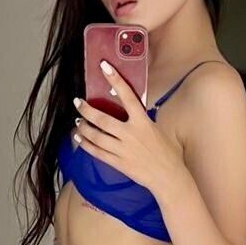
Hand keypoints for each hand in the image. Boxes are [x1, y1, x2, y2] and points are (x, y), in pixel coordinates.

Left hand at [71, 59, 185, 195]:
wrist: (168, 177)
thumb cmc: (166, 153)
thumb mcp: (156, 130)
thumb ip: (141, 119)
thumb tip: (130, 110)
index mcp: (143, 122)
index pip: (127, 96)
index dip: (115, 80)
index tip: (104, 67)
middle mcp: (131, 134)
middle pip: (102, 119)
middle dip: (86, 109)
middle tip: (77, 102)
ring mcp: (123, 150)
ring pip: (96, 136)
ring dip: (84, 127)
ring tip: (78, 122)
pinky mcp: (118, 163)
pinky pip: (97, 152)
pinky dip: (86, 145)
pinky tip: (79, 139)